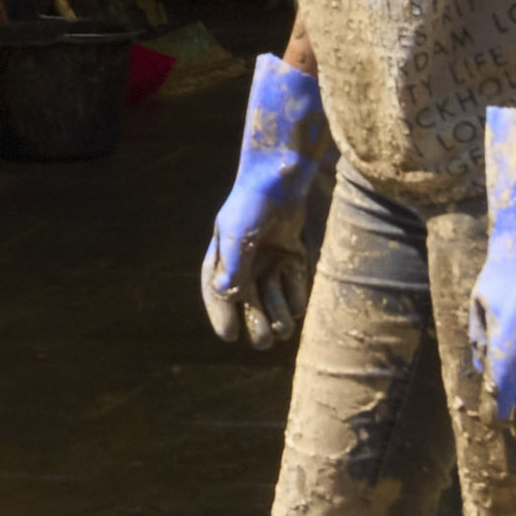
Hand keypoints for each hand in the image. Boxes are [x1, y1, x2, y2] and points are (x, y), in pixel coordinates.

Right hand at [202, 56, 329, 348]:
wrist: (282, 176)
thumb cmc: (254, 201)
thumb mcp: (239, 231)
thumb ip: (234, 263)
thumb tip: (225, 293)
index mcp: (222, 256)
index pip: (216, 292)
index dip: (221, 316)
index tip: (229, 336)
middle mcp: (244, 262)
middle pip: (247, 303)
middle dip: (255, 323)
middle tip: (264, 339)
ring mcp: (269, 261)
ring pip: (272, 300)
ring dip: (278, 313)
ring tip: (284, 326)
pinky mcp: (292, 257)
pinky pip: (294, 287)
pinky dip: (296, 298)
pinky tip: (299, 307)